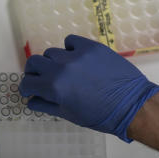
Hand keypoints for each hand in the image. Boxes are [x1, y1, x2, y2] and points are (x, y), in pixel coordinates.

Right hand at [19, 35, 158, 141]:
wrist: (132, 105)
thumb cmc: (100, 116)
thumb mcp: (69, 115)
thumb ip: (46, 105)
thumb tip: (32, 100)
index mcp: (53, 87)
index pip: (28, 82)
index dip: (26, 87)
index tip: (31, 90)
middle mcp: (61, 68)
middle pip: (35, 61)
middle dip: (35, 72)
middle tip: (43, 79)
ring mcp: (77, 55)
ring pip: (53, 52)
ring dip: (53, 61)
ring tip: (65, 70)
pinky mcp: (92, 47)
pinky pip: (71, 41)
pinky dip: (70, 48)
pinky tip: (77, 58)